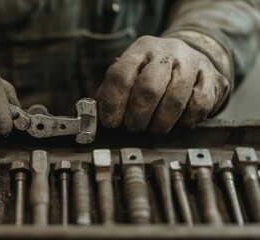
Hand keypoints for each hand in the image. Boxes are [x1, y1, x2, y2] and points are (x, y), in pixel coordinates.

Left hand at [96, 35, 229, 133]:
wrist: (188, 58)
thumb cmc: (149, 73)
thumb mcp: (128, 75)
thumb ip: (109, 94)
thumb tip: (94, 119)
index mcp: (139, 51)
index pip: (121, 75)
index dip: (113, 103)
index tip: (111, 123)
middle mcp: (166, 52)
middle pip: (149, 88)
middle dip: (138, 116)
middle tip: (133, 129)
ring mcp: (192, 63)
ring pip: (175, 99)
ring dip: (160, 123)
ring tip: (153, 129)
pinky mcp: (212, 78)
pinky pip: (199, 106)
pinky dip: (184, 122)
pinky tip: (176, 124)